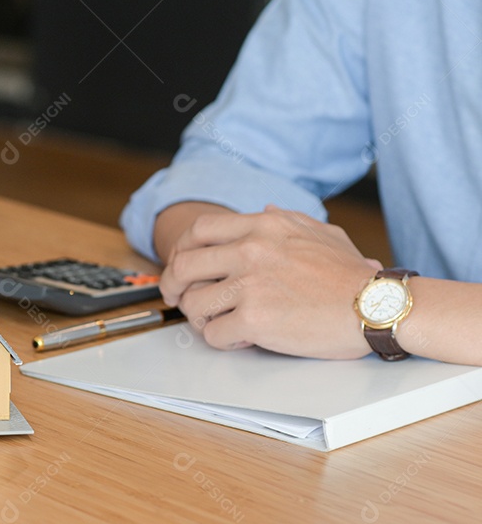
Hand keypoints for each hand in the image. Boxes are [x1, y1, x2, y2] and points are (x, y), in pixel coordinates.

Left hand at [158, 204, 378, 358]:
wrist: (377, 307)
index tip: (181, 266)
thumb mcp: (321, 232)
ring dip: (200, 318)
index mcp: (263, 226)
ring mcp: (250, 284)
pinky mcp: (254, 318)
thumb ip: (286, 218)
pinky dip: (223, 341)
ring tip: (220, 322)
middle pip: (183, 265)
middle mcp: (251, 250)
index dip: (181, 250)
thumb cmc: (352, 276)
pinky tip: (243, 338)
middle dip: (173, 285)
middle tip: (177, 298)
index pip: (198, 230)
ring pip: (193, 304)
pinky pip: (214, 335)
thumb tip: (263, 209)